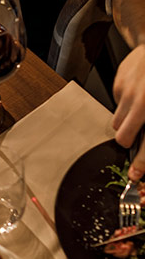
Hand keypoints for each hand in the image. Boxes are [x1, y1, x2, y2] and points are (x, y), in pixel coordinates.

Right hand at [112, 44, 144, 179]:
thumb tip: (140, 140)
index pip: (144, 143)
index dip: (140, 162)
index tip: (135, 174)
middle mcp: (140, 103)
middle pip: (122, 135)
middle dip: (129, 136)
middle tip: (137, 131)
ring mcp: (127, 93)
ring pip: (117, 120)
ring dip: (126, 119)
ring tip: (140, 108)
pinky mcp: (118, 84)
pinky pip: (117, 101)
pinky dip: (126, 101)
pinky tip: (138, 91)